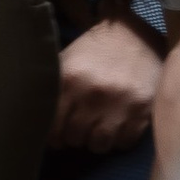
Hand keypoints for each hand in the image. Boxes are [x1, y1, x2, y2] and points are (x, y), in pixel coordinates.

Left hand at [53, 17, 163, 150]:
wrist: (133, 33)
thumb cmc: (93, 51)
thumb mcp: (66, 61)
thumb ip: (51, 88)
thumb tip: (35, 119)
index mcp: (70, 81)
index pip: (52, 126)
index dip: (52, 135)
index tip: (56, 136)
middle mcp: (94, 95)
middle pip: (75, 139)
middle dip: (73, 137)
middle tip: (76, 130)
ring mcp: (121, 104)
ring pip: (99, 146)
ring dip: (95, 142)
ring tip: (96, 131)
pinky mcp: (143, 110)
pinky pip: (125, 143)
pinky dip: (118, 140)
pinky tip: (116, 128)